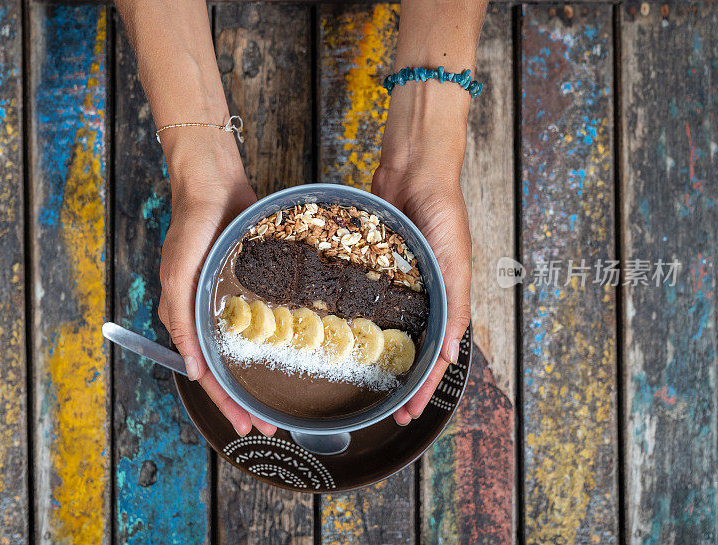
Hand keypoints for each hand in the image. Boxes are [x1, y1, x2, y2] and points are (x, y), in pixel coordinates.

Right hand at [157, 131, 276, 436]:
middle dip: (248, 401)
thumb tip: (194, 370)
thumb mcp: (178, 275)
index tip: (250, 427)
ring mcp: (232, 301)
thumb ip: (181, 321)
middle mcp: (210, 315)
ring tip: (283, 399)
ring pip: (248, 350)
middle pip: (230, 370)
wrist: (214, 184)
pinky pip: (264, 320)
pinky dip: (274, 341)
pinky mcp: (252, 284)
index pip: (208, 375)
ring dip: (261, 377)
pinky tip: (292, 352)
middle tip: (273, 427)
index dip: (227, 404)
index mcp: (189, 318)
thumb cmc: (191, 227)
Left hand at [373, 84, 472, 424]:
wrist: (414, 168)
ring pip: (387, 331)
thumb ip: (455, 304)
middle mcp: (421, 297)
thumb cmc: (443, 210)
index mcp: (445, 300)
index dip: (424, 388)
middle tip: (384, 410)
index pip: (436, 357)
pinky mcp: (373, 268)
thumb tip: (450, 353)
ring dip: (379, 359)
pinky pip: (367, 302)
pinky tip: (343, 337)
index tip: (408, 414)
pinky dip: (360, 322)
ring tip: (362, 383)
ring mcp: (396, 285)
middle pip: (411, 351)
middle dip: (400, 383)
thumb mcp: (455, 260)